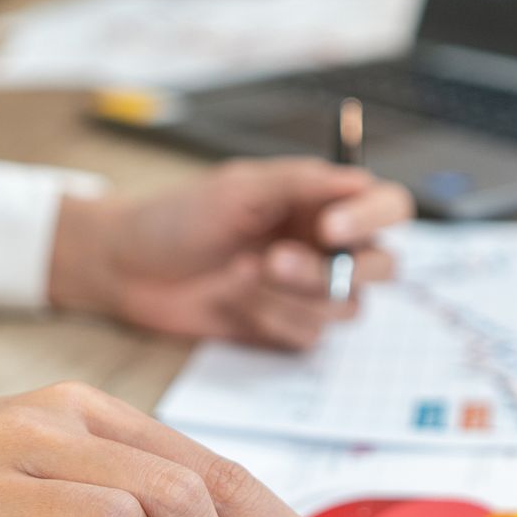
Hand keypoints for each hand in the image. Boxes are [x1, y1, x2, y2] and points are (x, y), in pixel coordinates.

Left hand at [48, 158, 414, 348]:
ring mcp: (310, 291)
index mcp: (323, 201)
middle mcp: (327, 246)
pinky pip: (310, 336)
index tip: (329, 227)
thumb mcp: (239, 188)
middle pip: (381, 266)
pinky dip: (271, 319)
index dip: (373, 219)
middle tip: (273, 262)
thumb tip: (360, 181)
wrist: (129, 268)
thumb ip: (302, 184)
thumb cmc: (180, 217)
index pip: (387, 206)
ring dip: (295, 296)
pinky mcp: (288, 327)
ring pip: (347, 307)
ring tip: (240, 276)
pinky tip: (234, 302)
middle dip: (331, 270)